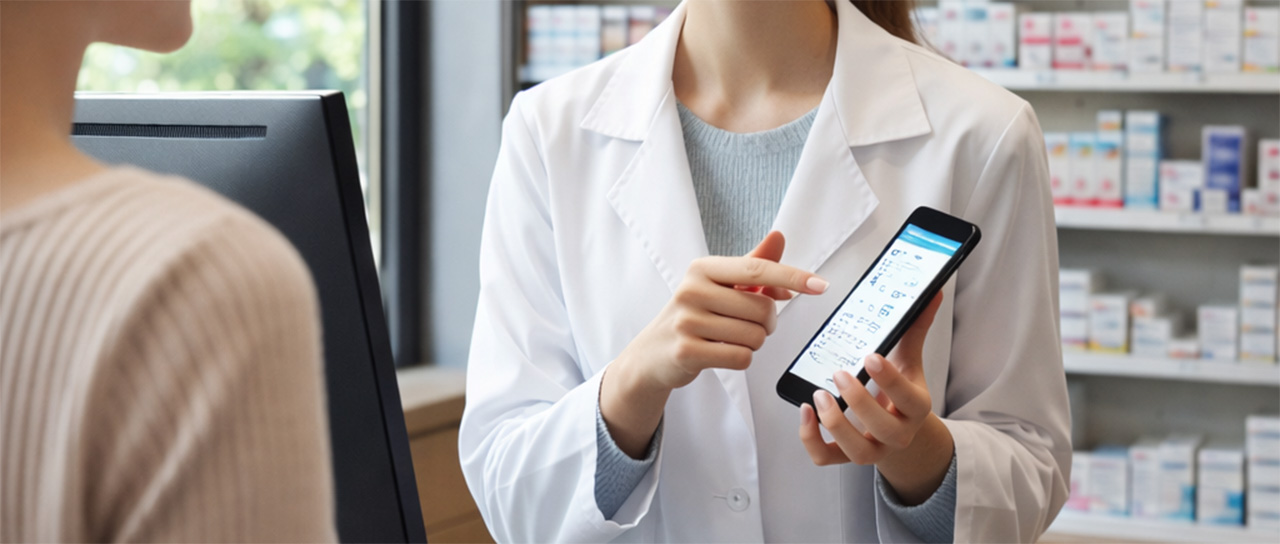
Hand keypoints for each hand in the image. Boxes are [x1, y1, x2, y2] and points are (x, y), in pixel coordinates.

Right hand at [617, 231, 827, 390]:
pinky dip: (740, 359)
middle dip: (766, 323)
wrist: (653, 353)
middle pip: (762, 309)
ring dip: (753, 343)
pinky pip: (741, 357)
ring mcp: (687, 321)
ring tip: (729, 338)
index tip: (820, 286)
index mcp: (703, 268)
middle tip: (748, 324)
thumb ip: (753, 264)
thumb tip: (779, 237)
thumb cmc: (695, 314)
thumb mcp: (719, 285)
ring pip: (755, 336)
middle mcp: (692, 290)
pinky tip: (720, 353)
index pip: (757, 269)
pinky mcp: (687, 351)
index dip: (793, 277)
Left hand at [797, 292, 953, 503]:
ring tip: (819, 394)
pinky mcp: (845, 456)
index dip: (891, 380)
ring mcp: (872, 449)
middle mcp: (897, 434)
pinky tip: (804, 411)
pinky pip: (825, 457)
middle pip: (883, 428)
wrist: (898, 429)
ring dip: (835, 423)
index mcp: (916, 407)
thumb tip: (931, 294)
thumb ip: (914, 329)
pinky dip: (810, 438)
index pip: (909, 399)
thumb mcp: (908, 360)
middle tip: (840, 374)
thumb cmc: (900, 392)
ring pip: (856, 450)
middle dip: (859, 402)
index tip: (871, 356)